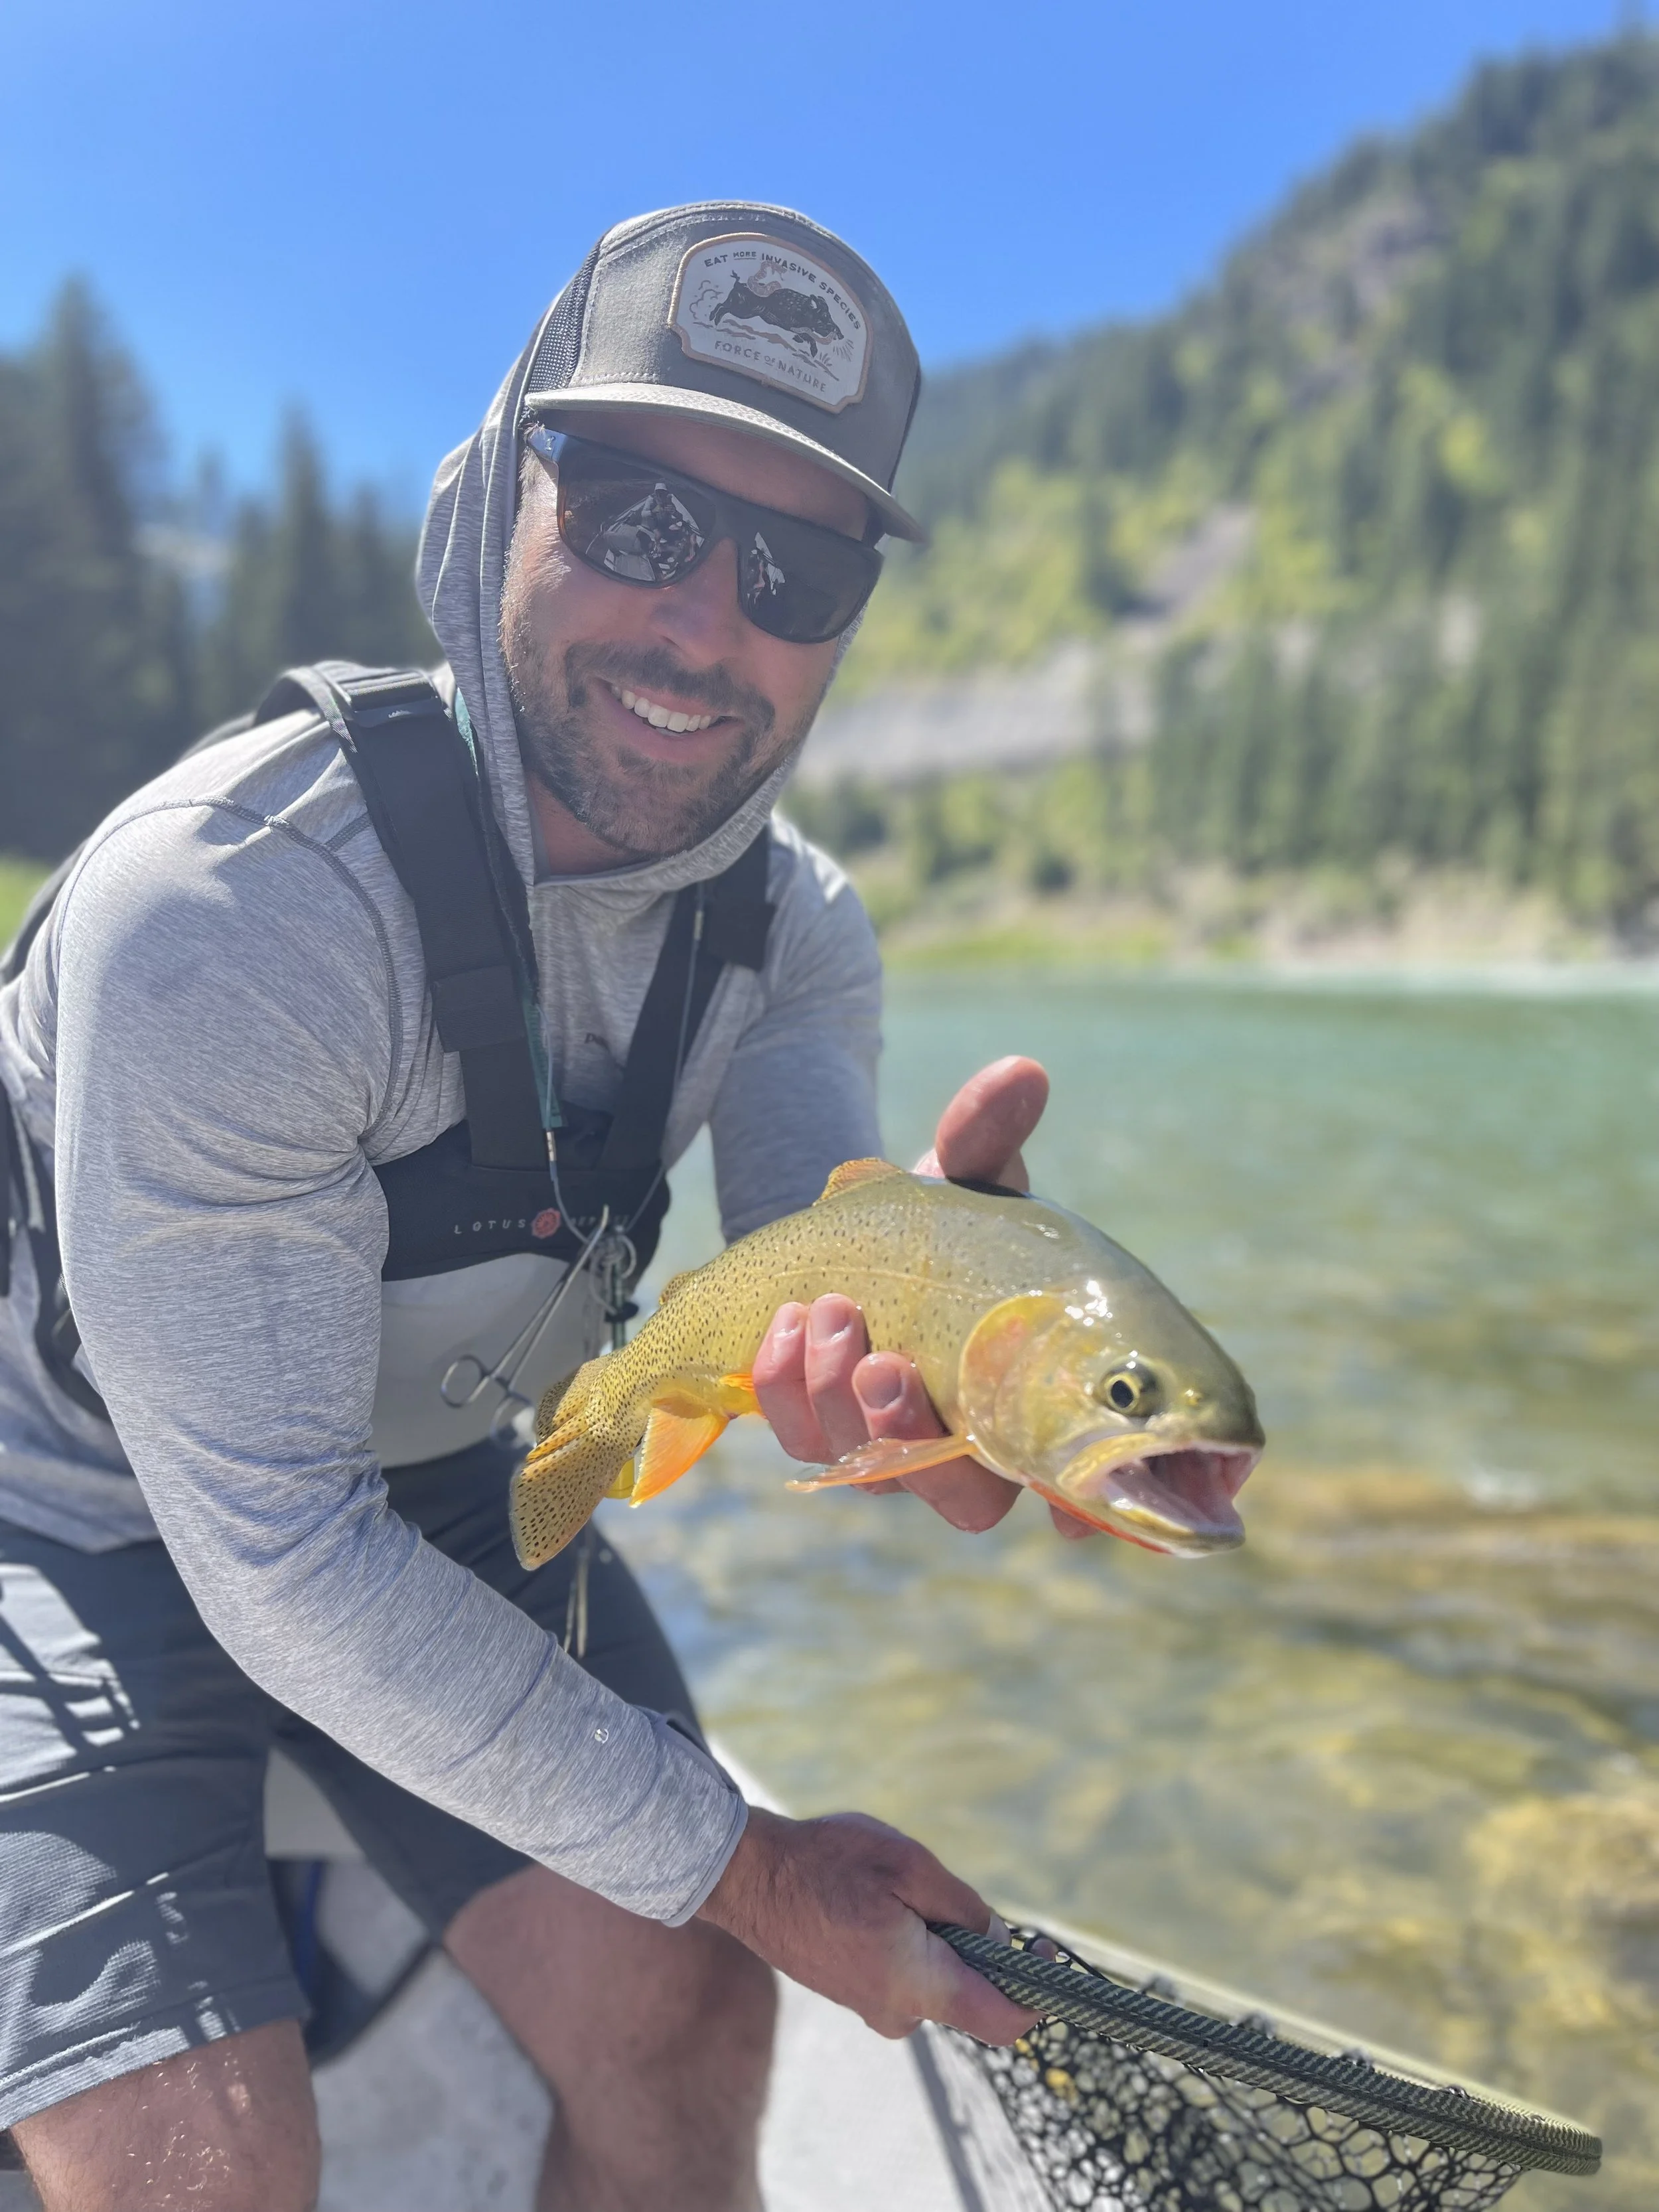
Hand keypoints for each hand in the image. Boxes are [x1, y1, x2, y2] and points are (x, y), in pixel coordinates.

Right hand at [697, 1805, 1037, 2042]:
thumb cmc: (828, 1863)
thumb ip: (966, 1912)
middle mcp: (897, 2012)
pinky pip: (903, 1972)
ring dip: (932, 1935)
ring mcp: (871, 2006)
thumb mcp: (909, 1866)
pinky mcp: (854, 1992)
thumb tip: (1004, 1943)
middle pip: (968, 1993)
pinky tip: (870, 1899)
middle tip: (934, 1889)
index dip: (1037, 1994)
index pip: (1002, 2022)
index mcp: (917, 1985)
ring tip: (888, 1886)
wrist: (749, 1877)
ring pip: (934, 1976)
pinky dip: (905, 1938)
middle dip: (971, 1943)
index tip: (1044, 1951)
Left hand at [753, 1057, 1095, 1539]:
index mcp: (1033, 1398)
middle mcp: (971, 1443)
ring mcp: (893, 1447)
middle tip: (883, 1361)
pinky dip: (786, 1388)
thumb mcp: (966, 1173)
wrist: (849, 1222)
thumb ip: (988, 1137)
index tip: (1062, 1506)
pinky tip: (782, 1328)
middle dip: (910, 1434)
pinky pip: (801, 1439)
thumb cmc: (939, 1217)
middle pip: (957, 1496)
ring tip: (825, 1313)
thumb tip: (1019, 1073)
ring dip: (836, 1400)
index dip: (1079, 1507)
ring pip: (866, 1469)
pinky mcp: (823, 1429)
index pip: (1075, 1487)